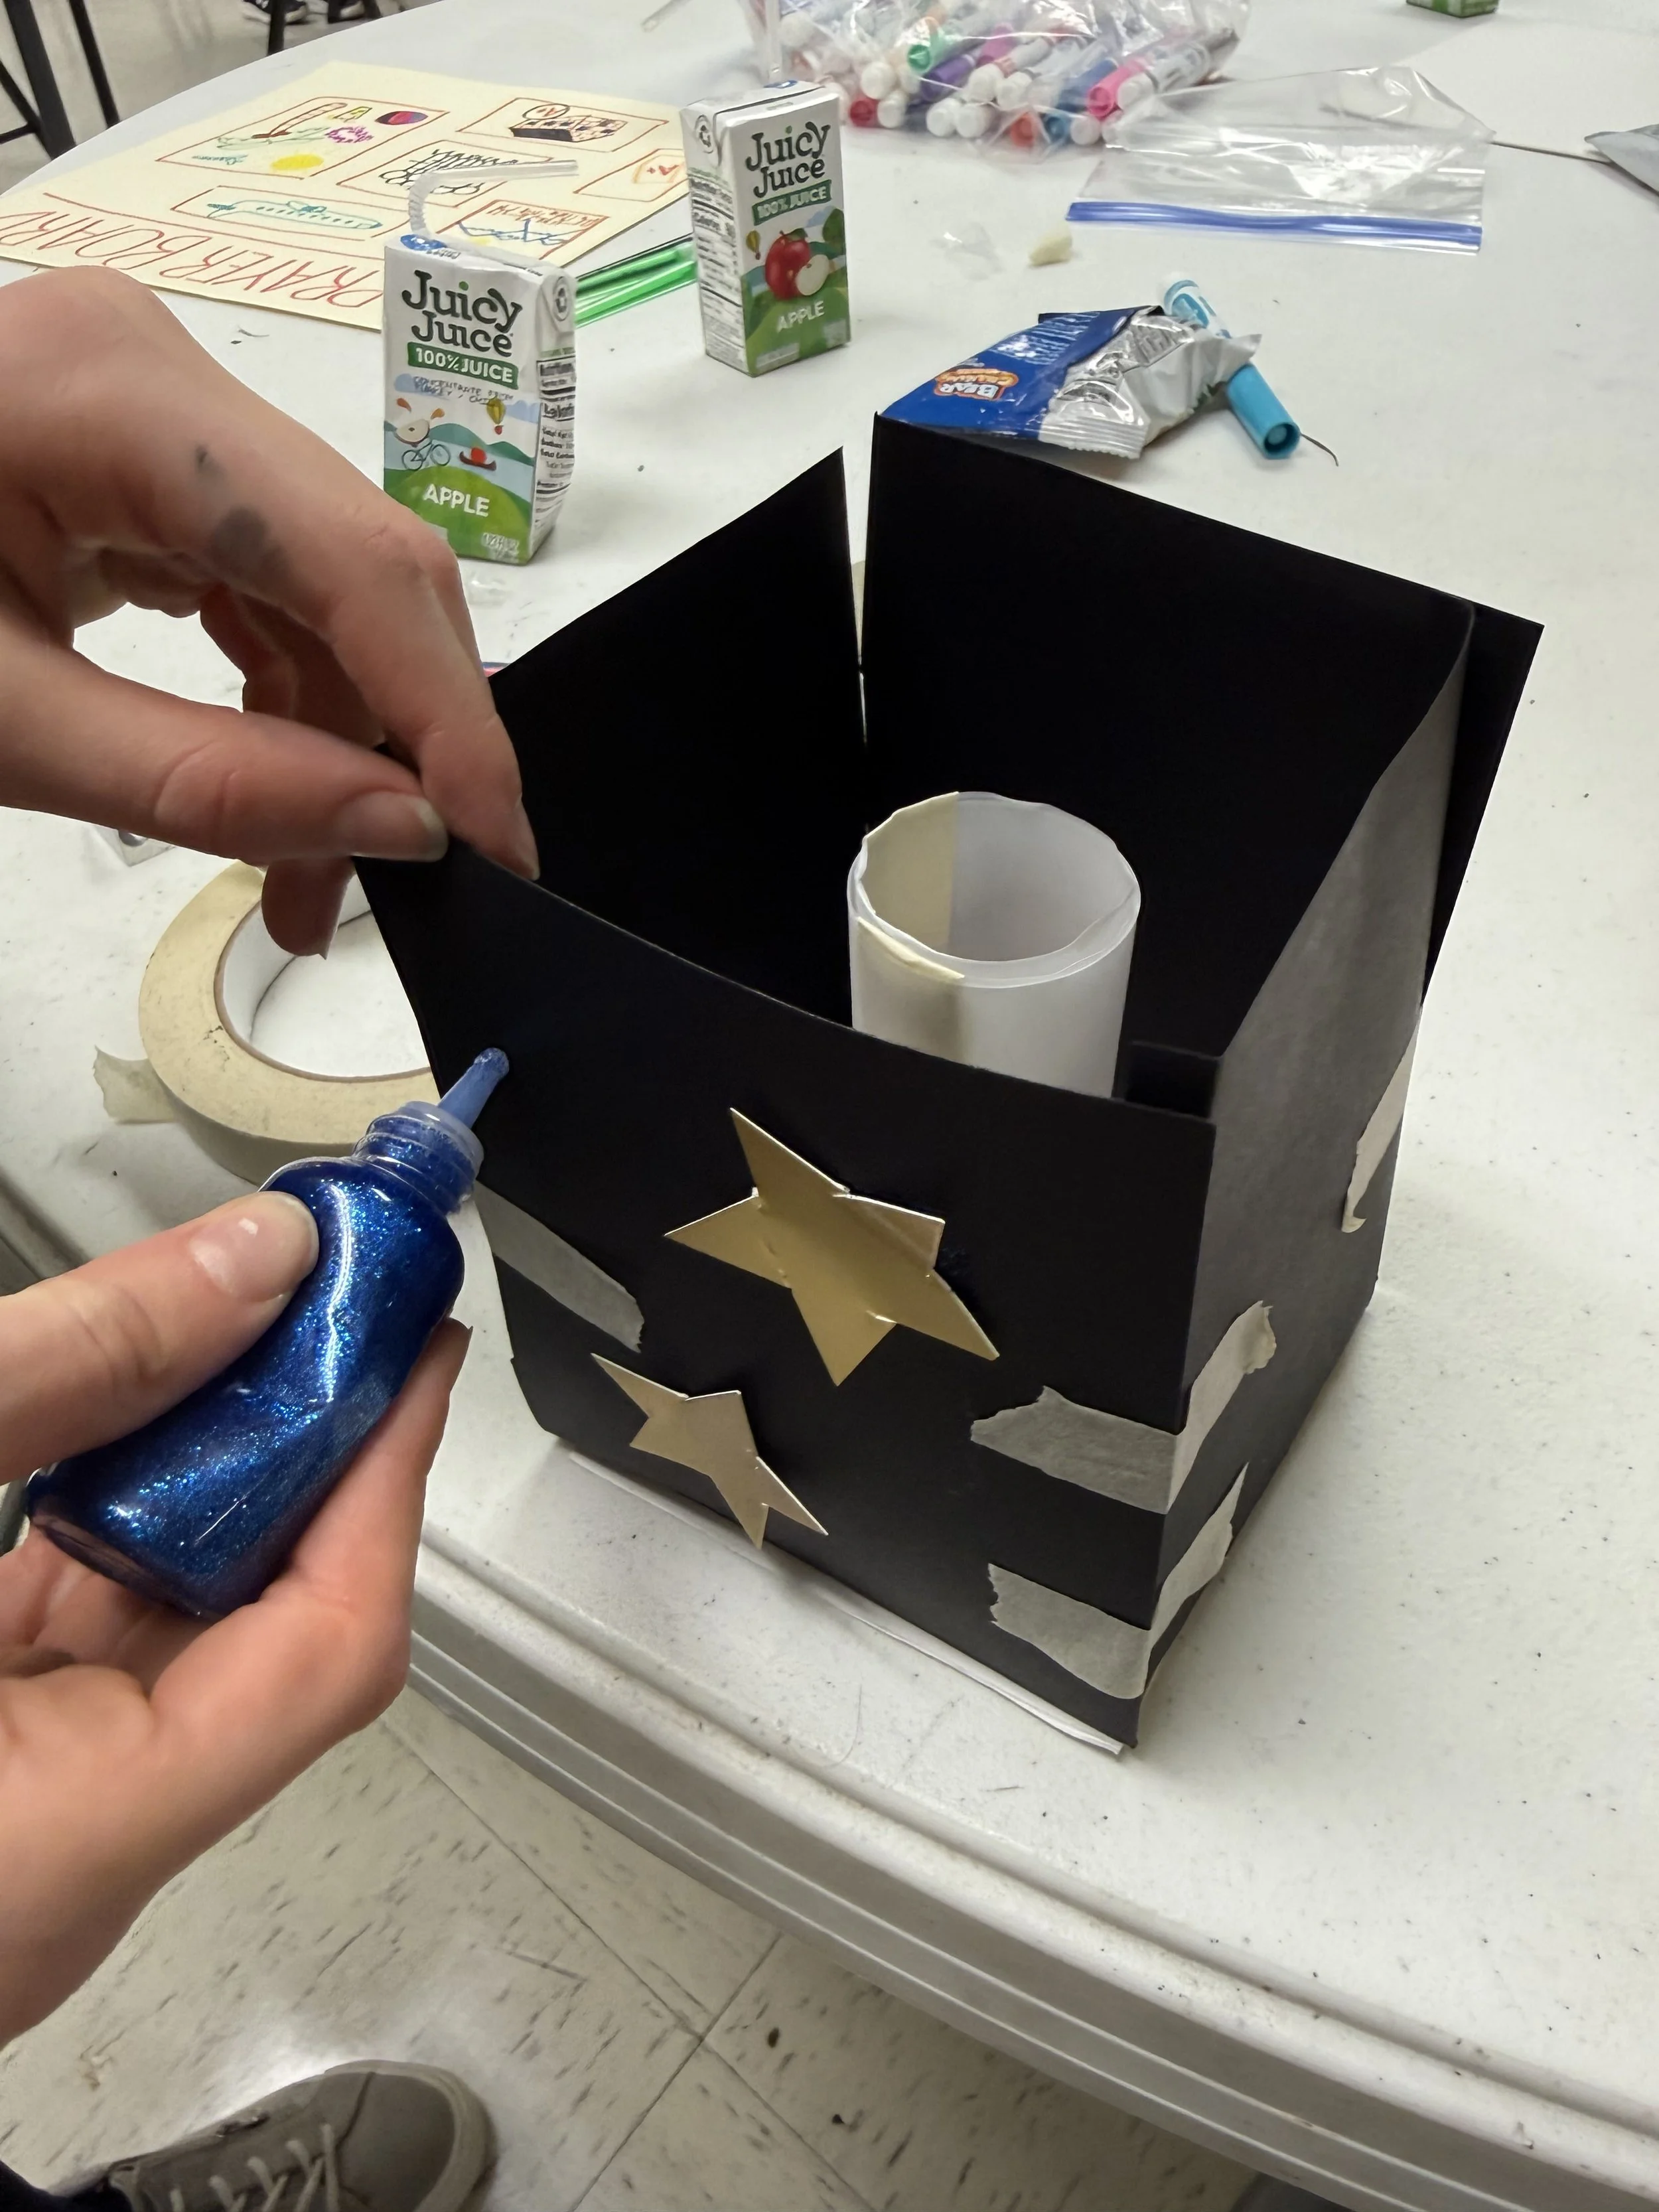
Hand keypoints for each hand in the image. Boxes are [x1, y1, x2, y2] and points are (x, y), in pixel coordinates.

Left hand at [0, 267, 536, 954]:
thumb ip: (203, 780)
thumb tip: (399, 830)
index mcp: (116, 393)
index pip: (357, 561)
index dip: (452, 718)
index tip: (500, 853)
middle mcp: (162, 366)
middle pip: (361, 565)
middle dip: (397, 743)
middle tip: (396, 893)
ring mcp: (152, 403)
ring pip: (321, 586)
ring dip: (339, 739)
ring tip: (309, 889)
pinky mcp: (137, 453)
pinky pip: (258, 580)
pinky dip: (278, 697)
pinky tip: (275, 793)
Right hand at [0, 1192, 467, 2043]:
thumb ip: (64, 1379)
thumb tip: (259, 1261)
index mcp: (59, 1844)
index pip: (324, 1659)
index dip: (389, 1481)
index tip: (413, 1334)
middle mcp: (58, 1860)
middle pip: (251, 1635)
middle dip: (295, 1448)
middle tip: (322, 1284)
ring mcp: (8, 1822)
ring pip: (156, 1631)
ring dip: (197, 1473)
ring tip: (234, 1319)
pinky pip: (66, 1640)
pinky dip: (97, 1521)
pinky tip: (112, 1411)